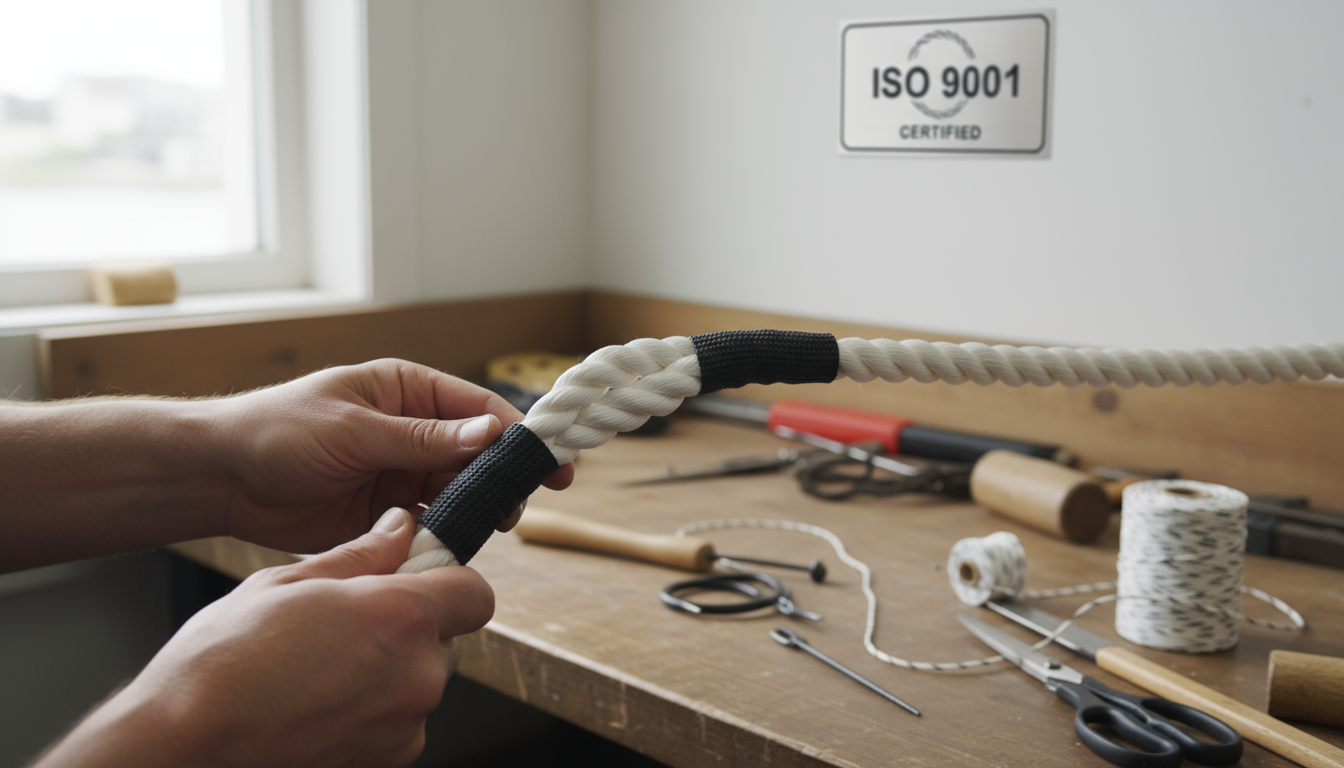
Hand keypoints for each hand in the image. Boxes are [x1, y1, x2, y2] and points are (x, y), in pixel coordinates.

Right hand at [35, 508, 488, 767]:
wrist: (184, 748)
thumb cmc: (222, 665)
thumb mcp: (286, 584)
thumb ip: (360, 555)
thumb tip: (398, 530)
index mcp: (401, 617)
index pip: (474, 592)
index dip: (446, 582)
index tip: (413, 579)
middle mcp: (418, 676)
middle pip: (446, 638)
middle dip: (412, 627)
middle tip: (350, 624)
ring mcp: (405, 726)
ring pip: (420, 682)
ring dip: (390, 671)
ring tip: (321, 669)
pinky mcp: (388, 762)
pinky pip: (398, 722)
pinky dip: (372, 711)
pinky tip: (318, 704)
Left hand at [211, 359, 573, 553]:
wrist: (222, 480)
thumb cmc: (278, 432)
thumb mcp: (354, 431)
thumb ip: (423, 438)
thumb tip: (489, 432)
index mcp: (407, 392)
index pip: (477, 408)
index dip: (517, 434)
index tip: (549, 460)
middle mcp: (412, 431)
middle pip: (476, 454)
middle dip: (501, 479)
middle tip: (520, 507)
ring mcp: (400, 472)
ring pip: (458, 492)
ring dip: (476, 510)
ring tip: (491, 529)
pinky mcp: (386, 512)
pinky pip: (430, 523)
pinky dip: (445, 536)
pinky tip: (452, 547)